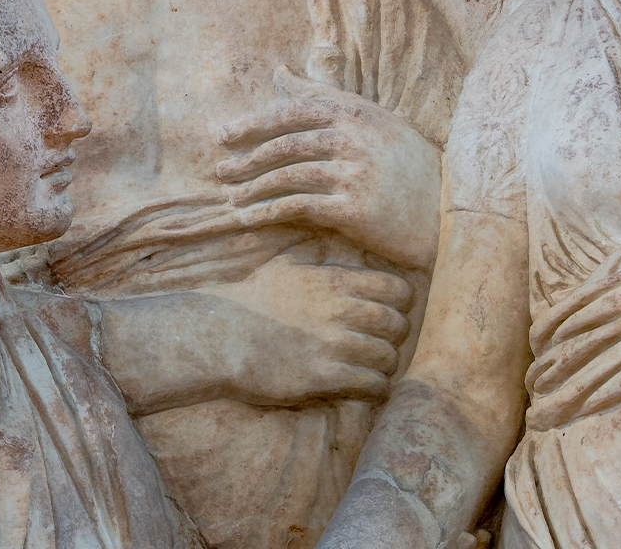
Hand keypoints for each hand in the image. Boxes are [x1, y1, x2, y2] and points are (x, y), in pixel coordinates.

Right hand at [200, 252, 412, 405]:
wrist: (221, 337)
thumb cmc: (252, 299)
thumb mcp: (284, 263)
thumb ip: (313, 252)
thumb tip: (324, 233)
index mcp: (336, 281)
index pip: (397, 289)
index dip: (400, 303)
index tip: (390, 312)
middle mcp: (341, 310)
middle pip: (398, 324)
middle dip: (395, 336)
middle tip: (383, 343)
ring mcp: (334, 344)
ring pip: (387, 357)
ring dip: (385, 365)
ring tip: (375, 368)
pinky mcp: (324, 376)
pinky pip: (371, 384)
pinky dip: (375, 388)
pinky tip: (366, 388)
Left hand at [217, 66, 440, 268]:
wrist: (448, 209)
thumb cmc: (406, 163)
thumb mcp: (370, 119)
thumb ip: (321, 95)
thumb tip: (278, 70)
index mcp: (356, 112)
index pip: (293, 111)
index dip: (253, 123)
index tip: (223, 135)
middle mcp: (354, 138)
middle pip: (285, 144)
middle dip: (246, 158)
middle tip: (220, 172)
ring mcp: (355, 173)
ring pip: (287, 175)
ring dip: (252, 188)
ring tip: (232, 199)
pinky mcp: (355, 209)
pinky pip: (299, 207)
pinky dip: (268, 213)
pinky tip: (250, 220)